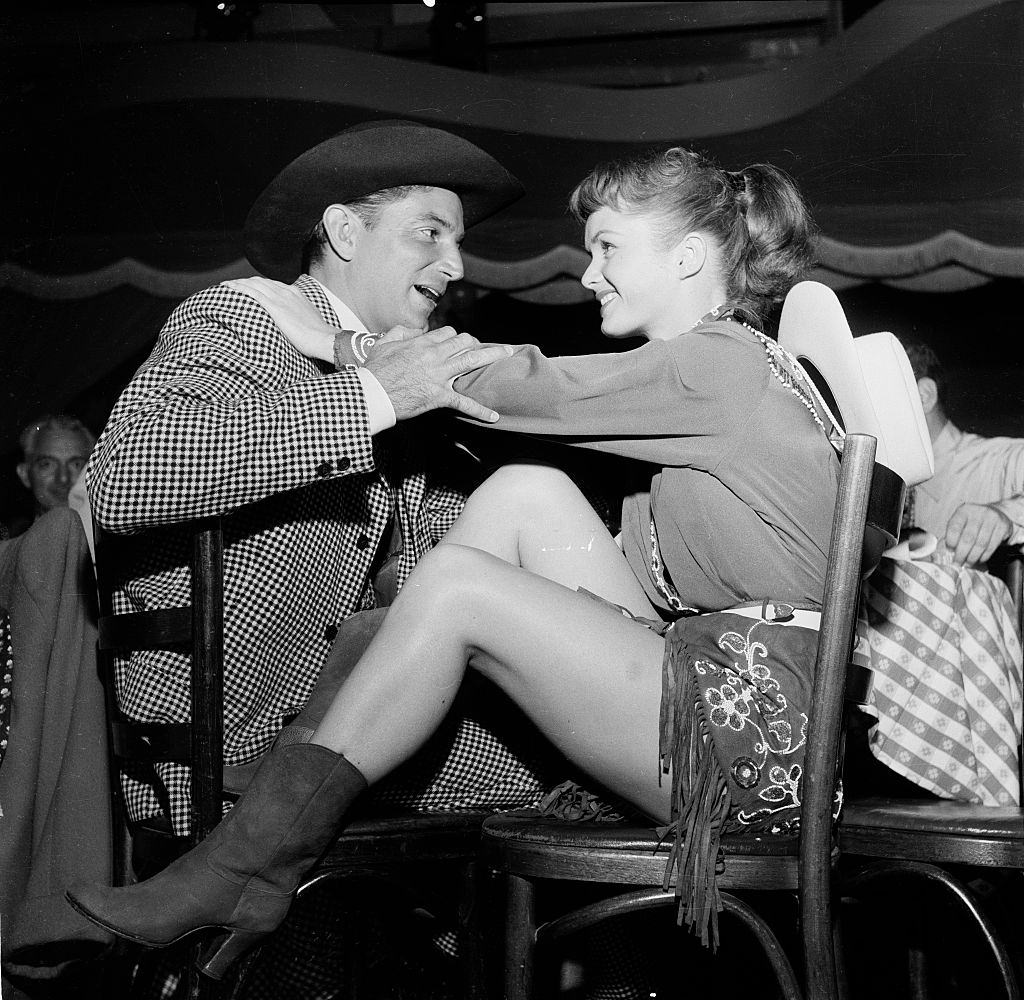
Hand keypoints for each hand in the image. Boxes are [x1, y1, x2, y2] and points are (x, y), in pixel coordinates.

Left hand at [224, 277, 334, 362]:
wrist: (324, 338)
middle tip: (232, 286)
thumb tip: (294, 325)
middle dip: (245, 282)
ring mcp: (280, 297)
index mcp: (295, 293)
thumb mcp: (309, 321)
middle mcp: (287, 291)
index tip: (249, 288)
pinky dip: (238, 288)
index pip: (272, 284)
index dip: (258, 284)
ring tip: (226, 286)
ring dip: (238, 283)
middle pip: (260, 281)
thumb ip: (298, 317)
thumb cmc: (318, 336)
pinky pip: (251, 292)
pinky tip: (227, 288)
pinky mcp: (274, 306)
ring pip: (253, 284)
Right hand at [365, 325, 512, 422]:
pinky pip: (464, 403)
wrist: (372, 394)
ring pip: (472, 360)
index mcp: (421, 343)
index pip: (448, 333)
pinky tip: (494, 416)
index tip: (458, 342)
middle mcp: (434, 356)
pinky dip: (480, 411)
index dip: (455, 337)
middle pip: (464, 341)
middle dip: (476, 342)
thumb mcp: (382, 343)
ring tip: (508, 353)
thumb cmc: (375, 371)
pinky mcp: (440, 396)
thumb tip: (412, 331)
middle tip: (485, 347)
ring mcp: (440, 375)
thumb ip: (399, 332)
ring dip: (493, 355)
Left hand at [944, 502, 1012, 564]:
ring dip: (973, 557)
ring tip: (968, 564)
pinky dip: (984, 556)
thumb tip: (948, 553)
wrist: (997, 513)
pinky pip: (992, 546)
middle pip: (968, 538)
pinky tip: (979, 560)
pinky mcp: (1003, 527)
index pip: (954, 528)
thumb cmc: (974, 522)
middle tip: (958, 563)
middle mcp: (978, 512)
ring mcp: (992, 519)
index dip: (951, 542)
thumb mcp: (962, 522)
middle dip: (961, 554)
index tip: (950, 552)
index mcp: (963, 510)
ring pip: (981, 544)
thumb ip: (954, 534)